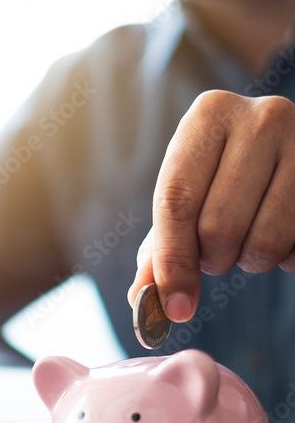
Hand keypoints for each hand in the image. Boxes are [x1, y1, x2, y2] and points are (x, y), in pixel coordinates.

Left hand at [128, 90, 294, 320]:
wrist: (291, 149)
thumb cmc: (225, 175)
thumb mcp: (188, 194)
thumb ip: (162, 245)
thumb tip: (143, 298)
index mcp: (209, 115)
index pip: (176, 200)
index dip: (172, 260)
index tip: (174, 307)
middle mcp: (261, 118)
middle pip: (218, 226)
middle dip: (212, 259)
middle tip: (215, 251)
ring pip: (265, 242)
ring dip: (250, 260)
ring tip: (249, 236)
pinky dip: (286, 258)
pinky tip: (283, 231)